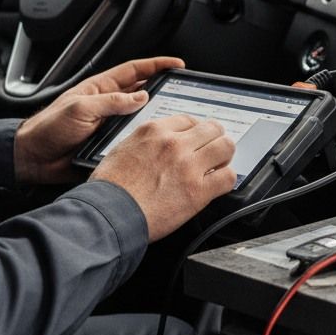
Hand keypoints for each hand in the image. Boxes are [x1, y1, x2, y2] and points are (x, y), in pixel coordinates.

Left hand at [13, 56, 184, 184]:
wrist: (32, 159)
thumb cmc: (48, 129)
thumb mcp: (80, 109)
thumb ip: (111, 101)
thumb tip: (141, 96)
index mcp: (100, 89)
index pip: (134, 71)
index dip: (157, 65)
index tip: (177, 64)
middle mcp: (108, 105)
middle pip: (143, 93)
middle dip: (164, 90)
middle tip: (183, 93)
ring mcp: (110, 125)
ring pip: (141, 118)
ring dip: (156, 119)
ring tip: (175, 120)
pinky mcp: (110, 145)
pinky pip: (133, 140)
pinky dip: (145, 141)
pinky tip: (155, 144)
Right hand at [91, 113, 236, 241]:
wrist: (107, 214)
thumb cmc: (109, 188)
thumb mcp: (122, 149)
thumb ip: (145, 142)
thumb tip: (157, 145)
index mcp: (155, 131)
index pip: (189, 120)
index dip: (196, 131)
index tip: (197, 140)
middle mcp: (174, 143)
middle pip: (212, 129)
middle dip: (214, 139)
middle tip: (212, 151)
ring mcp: (188, 166)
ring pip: (225, 147)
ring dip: (224, 156)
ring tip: (218, 165)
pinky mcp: (198, 191)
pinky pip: (228, 177)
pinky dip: (226, 179)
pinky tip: (217, 184)